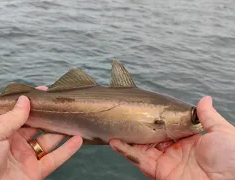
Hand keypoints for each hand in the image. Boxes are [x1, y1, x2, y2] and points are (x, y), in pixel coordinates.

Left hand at [0, 86, 82, 179]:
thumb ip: (11, 117)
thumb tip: (25, 99)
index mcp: (1, 130)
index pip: (19, 113)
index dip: (31, 102)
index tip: (44, 92)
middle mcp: (15, 142)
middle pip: (37, 126)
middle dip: (49, 115)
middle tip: (63, 104)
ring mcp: (26, 157)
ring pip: (48, 141)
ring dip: (61, 131)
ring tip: (74, 118)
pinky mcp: (35, 172)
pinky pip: (54, 159)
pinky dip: (67, 150)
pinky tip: (78, 139)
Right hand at [110, 96, 234, 179]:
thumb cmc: (232, 157)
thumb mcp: (223, 132)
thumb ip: (208, 117)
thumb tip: (204, 99)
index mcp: (189, 141)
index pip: (168, 128)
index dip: (156, 119)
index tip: (144, 108)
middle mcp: (175, 151)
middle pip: (152, 138)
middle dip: (138, 128)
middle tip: (125, 115)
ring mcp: (166, 162)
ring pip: (142, 148)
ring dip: (127, 139)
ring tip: (114, 126)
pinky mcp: (159, 172)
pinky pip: (140, 160)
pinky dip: (126, 152)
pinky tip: (115, 142)